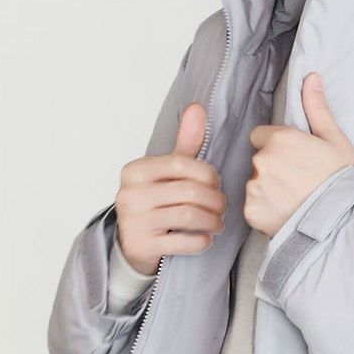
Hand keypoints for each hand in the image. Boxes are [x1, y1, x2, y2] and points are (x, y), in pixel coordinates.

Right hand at [114, 102, 227, 273]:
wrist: (131, 242)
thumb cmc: (154, 202)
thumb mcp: (166, 171)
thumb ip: (184, 143)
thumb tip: (197, 108)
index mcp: (136, 170)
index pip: (182, 164)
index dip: (208, 175)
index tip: (216, 184)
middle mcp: (131, 194)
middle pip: (190, 193)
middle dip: (215, 200)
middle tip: (222, 206)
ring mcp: (135, 222)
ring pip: (189, 217)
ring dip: (212, 221)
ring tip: (217, 222)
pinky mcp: (142, 246)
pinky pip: (183, 242)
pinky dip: (202, 241)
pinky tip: (205, 238)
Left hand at [244, 72, 353, 238]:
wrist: (342, 221)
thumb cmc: (341, 180)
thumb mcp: (334, 140)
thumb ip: (316, 109)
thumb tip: (310, 78)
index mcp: (281, 139)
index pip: (261, 135)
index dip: (276, 146)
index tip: (293, 158)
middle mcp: (262, 161)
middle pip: (258, 159)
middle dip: (272, 167)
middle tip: (297, 181)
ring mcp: (255, 187)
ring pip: (254, 183)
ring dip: (267, 189)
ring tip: (293, 199)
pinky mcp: (251, 211)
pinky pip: (253, 206)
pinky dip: (265, 210)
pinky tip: (286, 213)